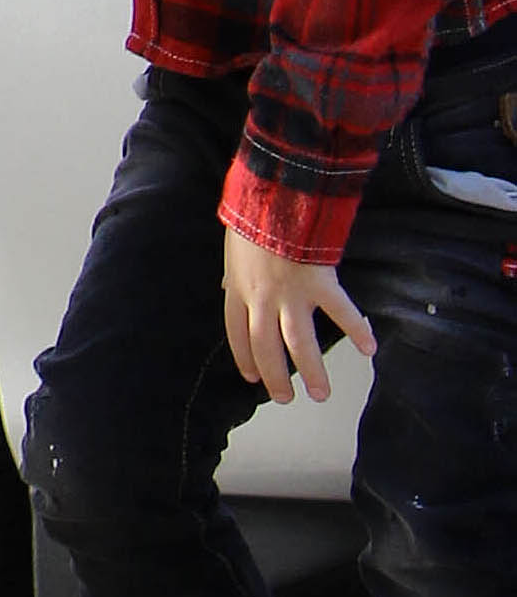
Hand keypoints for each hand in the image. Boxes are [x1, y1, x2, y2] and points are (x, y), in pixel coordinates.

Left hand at [223, 225, 374, 405]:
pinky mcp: (319, 283)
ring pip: (299, 343)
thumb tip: (228, 286)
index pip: (237, 334)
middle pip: (267, 348)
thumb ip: (234, 272)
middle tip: (286, 399)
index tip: (253, 378)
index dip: (245, 358)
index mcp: (238, 289)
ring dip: (311, 371)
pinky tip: (369, 348)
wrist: (272, 197)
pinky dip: (357, 330)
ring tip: (320, 394)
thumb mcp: (232, 248)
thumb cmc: (249, 217)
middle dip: (277, 377)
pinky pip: (341, 312)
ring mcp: (291, 294)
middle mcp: (262, 299)